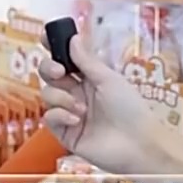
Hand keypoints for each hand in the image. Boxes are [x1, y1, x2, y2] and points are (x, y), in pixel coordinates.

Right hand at [37, 33, 175, 175]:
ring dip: (61, 97)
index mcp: (88, 78)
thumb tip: (73, 38)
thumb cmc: (130, 108)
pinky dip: (59, 115)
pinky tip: (76, 120)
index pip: (65, 59)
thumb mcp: (108, 79)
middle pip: (49, 74)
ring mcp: (69, 112)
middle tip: (59, 72)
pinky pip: (49, 117)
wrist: (138, 144)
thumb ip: (86, 60)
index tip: (45, 38)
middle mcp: (76, 93)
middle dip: (48, 68)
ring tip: (81, 109)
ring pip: (47, 94)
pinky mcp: (64, 132)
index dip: (53, 48)